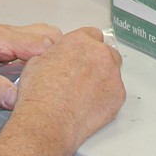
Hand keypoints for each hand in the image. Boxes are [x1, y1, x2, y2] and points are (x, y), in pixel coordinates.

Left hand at [0, 24, 62, 107]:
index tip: (62, 79)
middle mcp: (7, 34)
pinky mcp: (4, 47)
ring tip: (52, 78)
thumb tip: (16, 99)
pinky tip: (37, 77)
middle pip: (48, 36)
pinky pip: (30, 48)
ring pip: (41, 40)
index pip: (42, 43)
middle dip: (58, 55)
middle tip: (60, 78)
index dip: (55, 61)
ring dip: (49, 56)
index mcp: (1, 37)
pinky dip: (39, 59)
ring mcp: (7, 39)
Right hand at [11, 26, 124, 150]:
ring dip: (103, 78)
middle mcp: (100, 54)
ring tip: (84, 93)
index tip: (83, 54)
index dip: (85, 46)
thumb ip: (54, 55)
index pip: (92, 34)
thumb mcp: (36, 62)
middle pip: (106, 51)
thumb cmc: (40, 95)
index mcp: (80, 41)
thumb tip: (55, 59)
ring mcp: (112, 75)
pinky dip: (106, 97)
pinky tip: (89, 105)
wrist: (48, 121)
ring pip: (113, 72)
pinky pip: (115, 92)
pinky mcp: (118, 96)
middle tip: (84, 75)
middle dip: (97, 61)